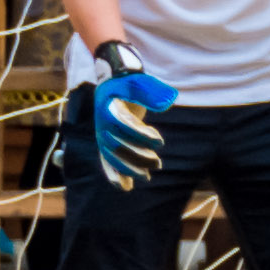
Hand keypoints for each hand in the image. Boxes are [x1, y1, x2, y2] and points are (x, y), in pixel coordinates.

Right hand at [71, 45, 174, 191]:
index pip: (125, 127)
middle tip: (158, 164)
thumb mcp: (139, 82)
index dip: (142, 136)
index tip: (160, 142)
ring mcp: (103, 136)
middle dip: (139, 157)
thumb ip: (150, 92)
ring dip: (129, 170)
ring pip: (113, 158)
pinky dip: (114, 175)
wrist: (112, 83)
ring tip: (147, 177)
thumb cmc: (127, 81)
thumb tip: (167, 103)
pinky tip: (125, 188)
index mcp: (109, 110)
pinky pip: (107, 162)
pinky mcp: (106, 144)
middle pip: (119, 147)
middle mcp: (103, 126)